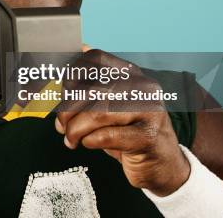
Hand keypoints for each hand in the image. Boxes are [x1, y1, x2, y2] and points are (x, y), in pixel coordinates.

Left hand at [55, 49, 189, 196]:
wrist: (162, 164)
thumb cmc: (128, 132)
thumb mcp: (108, 105)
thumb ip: (87, 87)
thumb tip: (60, 68)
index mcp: (130, 73)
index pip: (95, 58)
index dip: (72, 75)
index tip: (61, 95)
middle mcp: (143, 86)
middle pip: (92, 89)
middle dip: (68, 110)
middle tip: (62, 126)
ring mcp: (149, 111)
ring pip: (98, 114)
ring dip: (76, 129)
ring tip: (71, 139)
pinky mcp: (149, 137)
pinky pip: (107, 135)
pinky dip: (89, 140)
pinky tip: (88, 143)